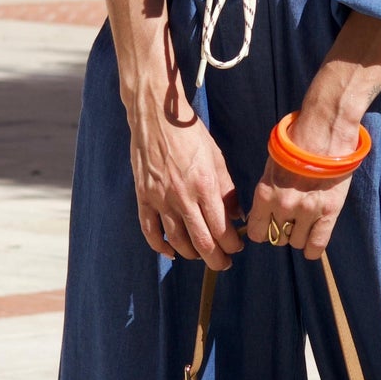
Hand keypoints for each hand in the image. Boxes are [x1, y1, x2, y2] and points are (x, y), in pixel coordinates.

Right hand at [128, 104, 242, 270]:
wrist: (156, 116)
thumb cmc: (190, 134)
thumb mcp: (216, 158)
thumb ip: (227, 190)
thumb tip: (235, 215)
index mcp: (205, 185)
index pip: (221, 228)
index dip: (231, 245)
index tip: (237, 248)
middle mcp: (182, 196)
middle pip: (201, 242)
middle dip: (216, 259)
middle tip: (223, 263)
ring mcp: (160, 199)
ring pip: (177, 241)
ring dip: (192, 254)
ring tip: (201, 255)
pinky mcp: (143, 197)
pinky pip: (150, 230)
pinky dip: (161, 246)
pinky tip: (171, 252)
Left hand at [245, 156, 352, 261]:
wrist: (324, 133)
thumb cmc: (296, 147)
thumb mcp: (271, 169)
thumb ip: (267, 194)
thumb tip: (262, 216)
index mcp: (265, 194)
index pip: (257, 232)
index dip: (263, 231)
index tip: (268, 226)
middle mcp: (284, 206)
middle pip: (277, 238)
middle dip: (282, 231)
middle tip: (290, 219)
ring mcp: (307, 210)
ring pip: (296, 242)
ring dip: (299, 235)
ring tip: (305, 222)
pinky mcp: (329, 212)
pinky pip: (317, 244)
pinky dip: (313, 248)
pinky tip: (312, 243)